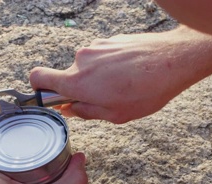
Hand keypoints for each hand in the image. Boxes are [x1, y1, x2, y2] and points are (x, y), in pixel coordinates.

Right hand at [30, 26, 211, 123]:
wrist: (173, 61)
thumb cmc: (147, 91)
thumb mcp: (115, 115)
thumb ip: (87, 112)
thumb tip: (71, 108)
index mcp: (78, 82)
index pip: (38, 77)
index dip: (39, 88)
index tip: (51, 96)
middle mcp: (81, 61)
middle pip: (69, 75)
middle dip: (82, 88)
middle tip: (105, 99)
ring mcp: (96, 47)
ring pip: (88, 67)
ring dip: (99, 78)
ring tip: (125, 87)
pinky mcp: (110, 40)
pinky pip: (102, 57)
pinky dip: (111, 67)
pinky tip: (132, 74)